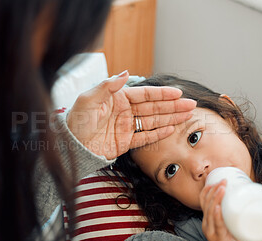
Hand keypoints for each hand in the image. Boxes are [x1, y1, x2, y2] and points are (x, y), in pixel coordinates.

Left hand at [66, 71, 195, 159]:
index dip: (162, 94)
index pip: (145, 95)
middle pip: (154, 107)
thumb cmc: (75, 121)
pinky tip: (171, 128)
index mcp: (117, 98)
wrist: (70, 146)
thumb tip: (126, 73)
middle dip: (173, 106)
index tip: (178, 93)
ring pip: (153, 121)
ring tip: (187, 116)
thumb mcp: (88, 100)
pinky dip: (158, 133)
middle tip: (190, 105)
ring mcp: (126, 127)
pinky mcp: (125, 142)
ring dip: (170, 118)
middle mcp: (125, 111)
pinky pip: (145, 137)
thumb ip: (107, 86)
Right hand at [200, 180, 245, 240]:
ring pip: (210, 211)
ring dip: (216, 198)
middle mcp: (206, 223)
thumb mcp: (233, 226)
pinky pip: (216, 224)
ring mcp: (211, 230)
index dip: (208, 188)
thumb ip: (238, 215)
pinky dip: (216, 215)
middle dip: (214, 189)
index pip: (203, 200)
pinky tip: (217, 207)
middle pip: (206, 202)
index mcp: (208, 219)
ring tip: (222, 189)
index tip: (217, 179)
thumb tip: (253, 202)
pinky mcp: (217, 238)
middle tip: (224, 181)